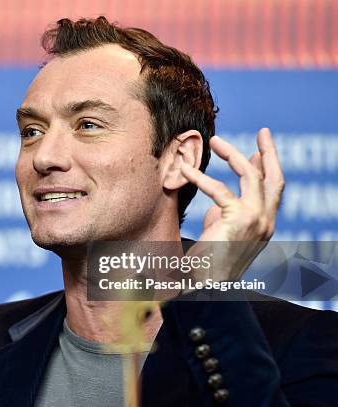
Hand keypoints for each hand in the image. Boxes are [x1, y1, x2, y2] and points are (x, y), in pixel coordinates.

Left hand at [180, 128, 284, 282]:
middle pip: (276, 179)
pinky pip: (218, 189)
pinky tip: (185, 170)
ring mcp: (256, 220)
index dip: (265, 168)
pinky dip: (200, 177)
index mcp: (264, 226)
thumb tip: (218, 198)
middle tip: (263, 133)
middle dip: (270, 152)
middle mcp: (266, 222)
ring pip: (252, 176)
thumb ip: (223, 214)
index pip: (272, 191)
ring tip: (215, 141)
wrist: (207, 287)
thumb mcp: (220, 233)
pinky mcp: (238, 219)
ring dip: (233, 154)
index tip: (255, 152)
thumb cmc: (209, 263)